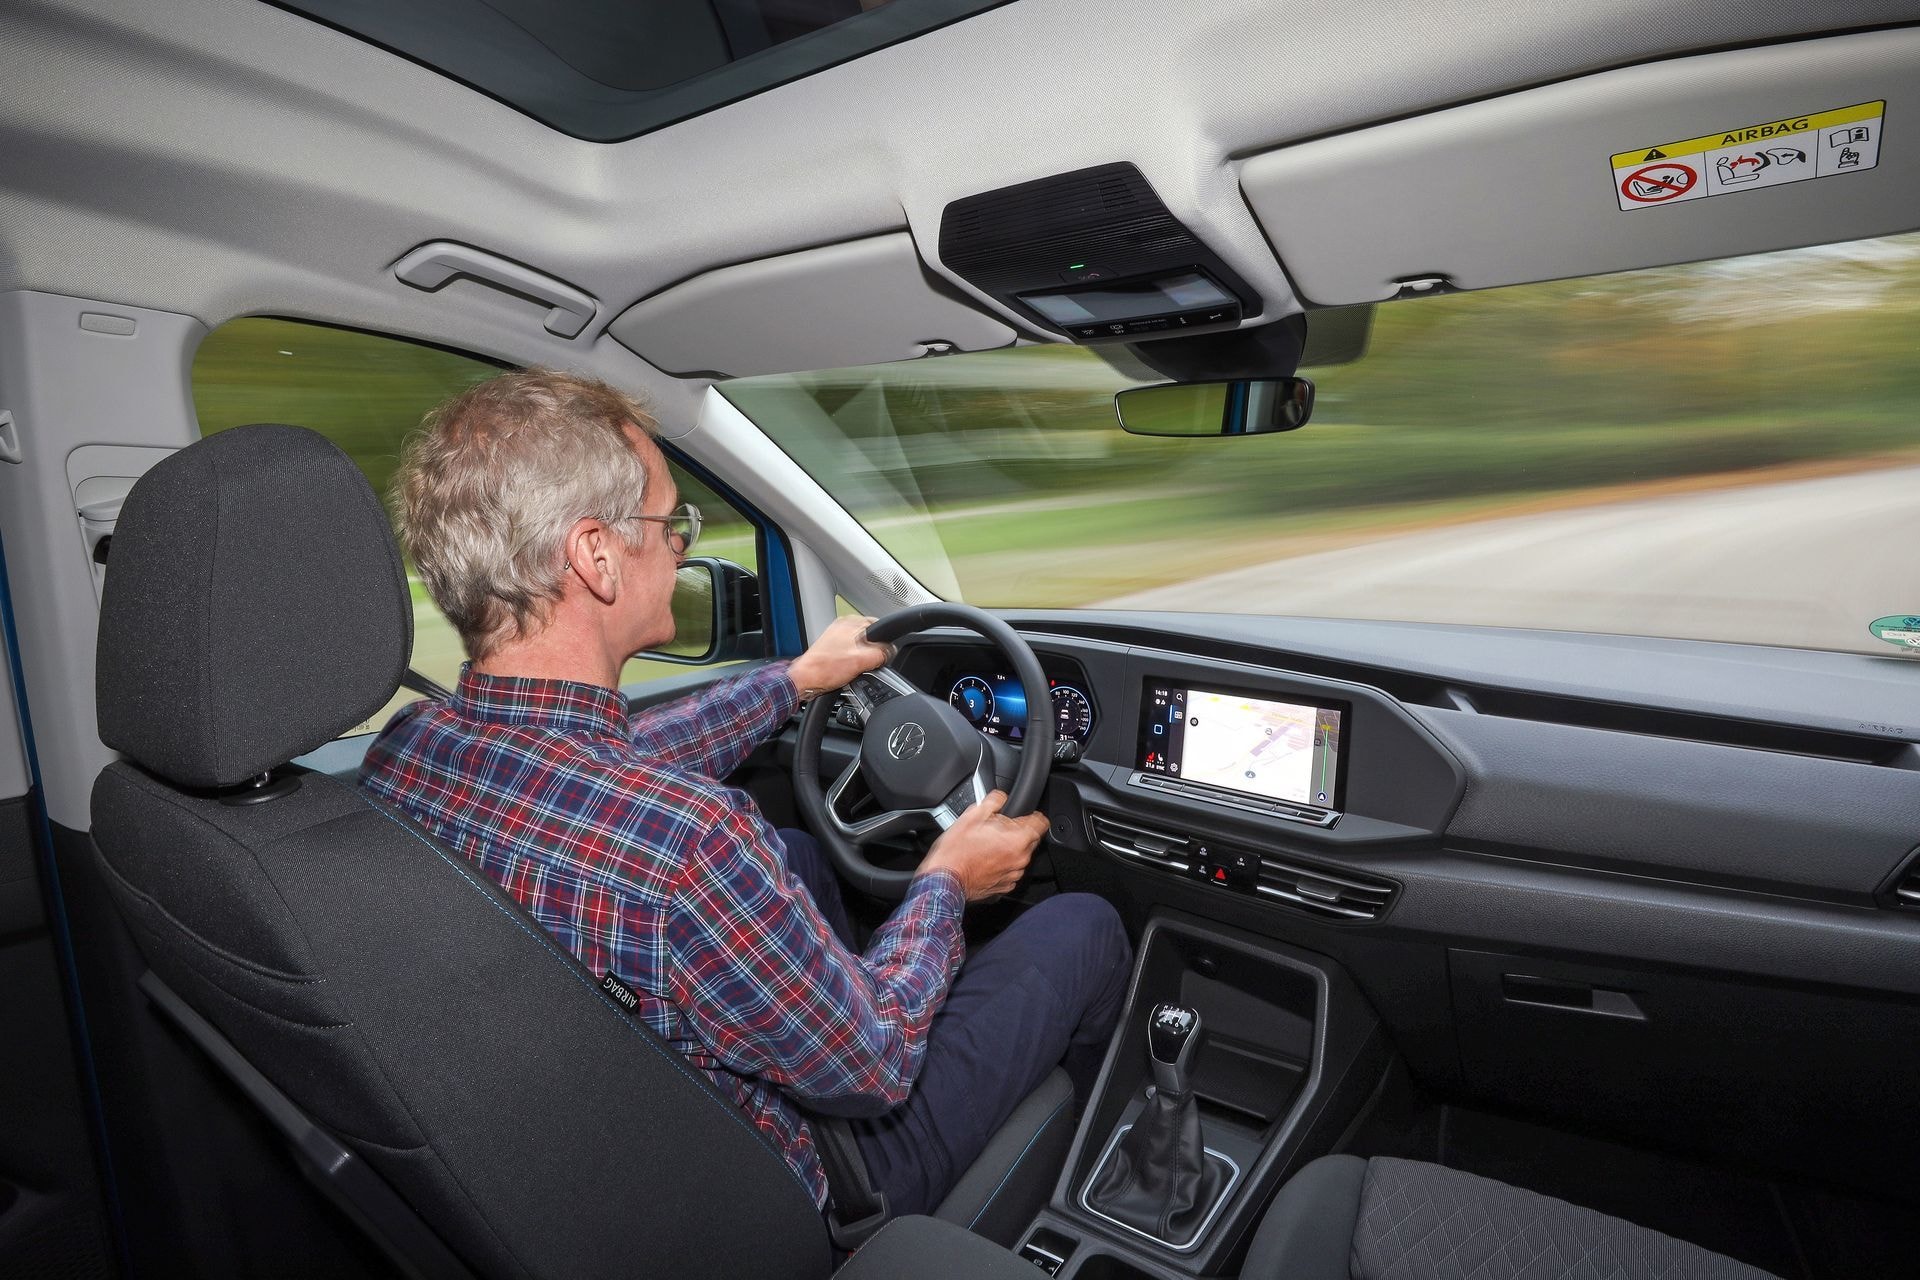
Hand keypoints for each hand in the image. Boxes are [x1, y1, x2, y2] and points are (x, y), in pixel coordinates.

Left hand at [788, 615, 890, 698]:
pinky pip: (852, 653)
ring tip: (853, 669)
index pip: (880, 626)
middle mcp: (843, 626)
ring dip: (862, 659)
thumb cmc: (824, 670)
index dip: (885, 643)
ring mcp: (837, 637)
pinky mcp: (833, 648)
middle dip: (873, 653)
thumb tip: (891, 652)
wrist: (804, 681)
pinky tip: (847, 671)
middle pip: (871, 638)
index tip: (883, 655)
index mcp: (850, 622)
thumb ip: (881, 653)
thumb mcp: (861, 661)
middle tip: (866, 665)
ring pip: (862, 647)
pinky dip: (853, 662)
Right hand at [917, 791, 1047, 902]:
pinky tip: (985, 861)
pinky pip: (1009, 871)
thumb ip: (992, 801)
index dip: (1033, 815)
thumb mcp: (971, 816)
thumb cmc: (955, 852)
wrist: (944, 881)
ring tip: (988, 846)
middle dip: (1018, 832)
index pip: (1041, 823)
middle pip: (1030, 840)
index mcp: (1017, 840)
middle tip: (997, 830)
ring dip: (1009, 849)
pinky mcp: (1004, 887)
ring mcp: (1012, 875)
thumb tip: (1001, 797)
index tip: (1026, 815)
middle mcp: (1020, 859)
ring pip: (1019, 856)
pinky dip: (1002, 865)